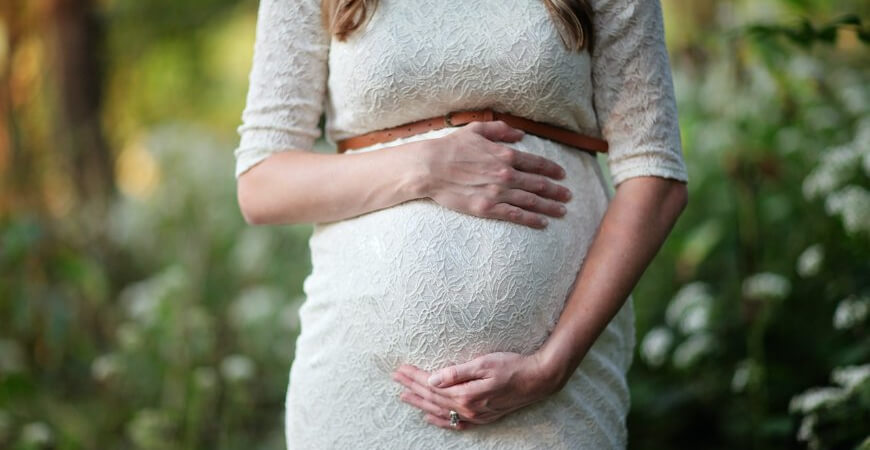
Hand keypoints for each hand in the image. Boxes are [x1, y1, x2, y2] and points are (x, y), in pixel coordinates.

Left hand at [390, 352, 559, 429]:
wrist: (537, 380)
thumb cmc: (512, 366)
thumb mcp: (484, 363)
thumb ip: (456, 373)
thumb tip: (432, 379)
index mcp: (466, 394)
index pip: (432, 384)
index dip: (414, 376)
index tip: (400, 369)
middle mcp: (468, 408)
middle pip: (432, 398)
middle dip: (412, 387)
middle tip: (395, 378)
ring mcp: (475, 415)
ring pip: (440, 410)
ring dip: (420, 402)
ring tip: (404, 396)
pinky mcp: (482, 417)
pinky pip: (455, 423)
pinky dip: (439, 420)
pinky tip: (429, 417)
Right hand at [413, 120, 572, 228]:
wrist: (431, 167)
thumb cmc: (450, 147)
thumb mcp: (476, 130)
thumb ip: (500, 130)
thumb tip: (520, 134)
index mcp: (505, 155)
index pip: (536, 163)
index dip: (552, 169)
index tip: (562, 175)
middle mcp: (506, 174)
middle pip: (539, 184)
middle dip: (557, 191)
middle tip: (569, 196)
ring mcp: (498, 192)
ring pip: (531, 201)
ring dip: (550, 207)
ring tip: (562, 211)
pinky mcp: (488, 208)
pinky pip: (515, 215)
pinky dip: (532, 219)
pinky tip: (543, 223)